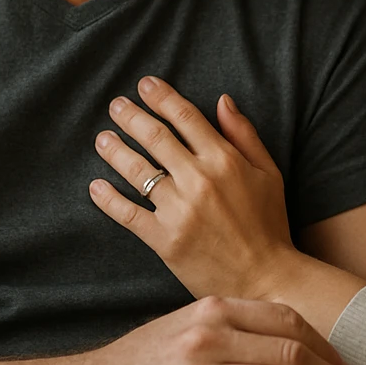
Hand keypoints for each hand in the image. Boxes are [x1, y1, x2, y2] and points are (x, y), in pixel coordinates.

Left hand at [90, 77, 296, 302]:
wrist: (267, 279)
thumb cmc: (269, 225)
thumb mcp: (269, 173)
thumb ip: (244, 134)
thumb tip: (222, 100)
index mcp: (225, 160)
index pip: (186, 117)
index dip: (162, 97)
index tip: (145, 85)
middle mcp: (199, 180)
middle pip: (156, 138)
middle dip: (131, 117)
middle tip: (115, 105)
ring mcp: (180, 210)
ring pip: (137, 171)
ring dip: (115, 150)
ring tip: (102, 139)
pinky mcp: (165, 240)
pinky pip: (128, 214)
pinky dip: (109, 199)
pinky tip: (96, 187)